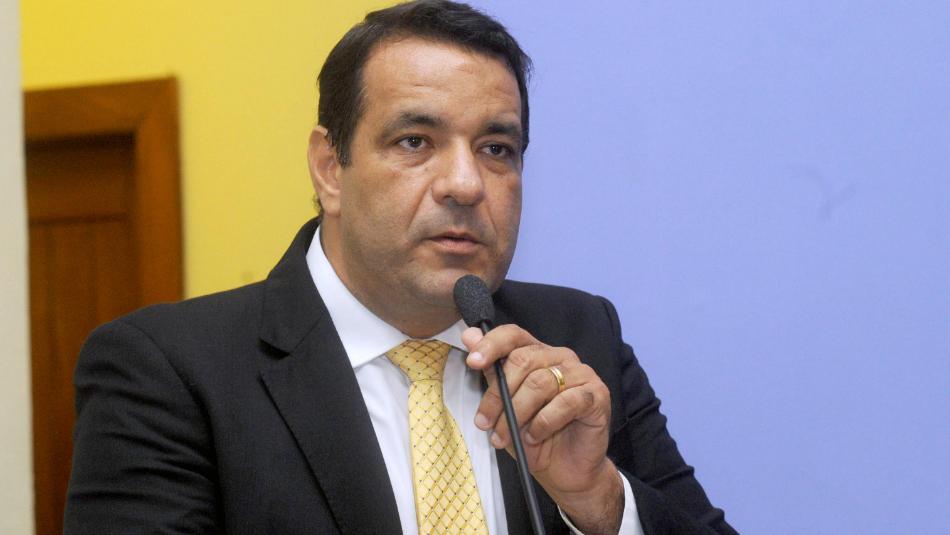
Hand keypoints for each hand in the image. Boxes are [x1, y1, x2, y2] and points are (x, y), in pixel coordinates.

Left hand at [462, 325, 622, 534]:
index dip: (491, 344)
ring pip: (540, 383)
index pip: (513, 335)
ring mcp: (581, 373)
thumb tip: (469, 336)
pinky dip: (544, 422)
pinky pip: (566, 402)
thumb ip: (491, 371)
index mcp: (537, 353)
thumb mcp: (504, 405)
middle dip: (498, 395)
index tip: (472, 363)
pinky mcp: (596, 395)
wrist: (565, 470)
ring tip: (506, 436)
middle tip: (485, 423)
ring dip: (517, 413)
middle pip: (523, 360)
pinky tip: (535, 435)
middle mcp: (560, 357)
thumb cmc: (534, 435)